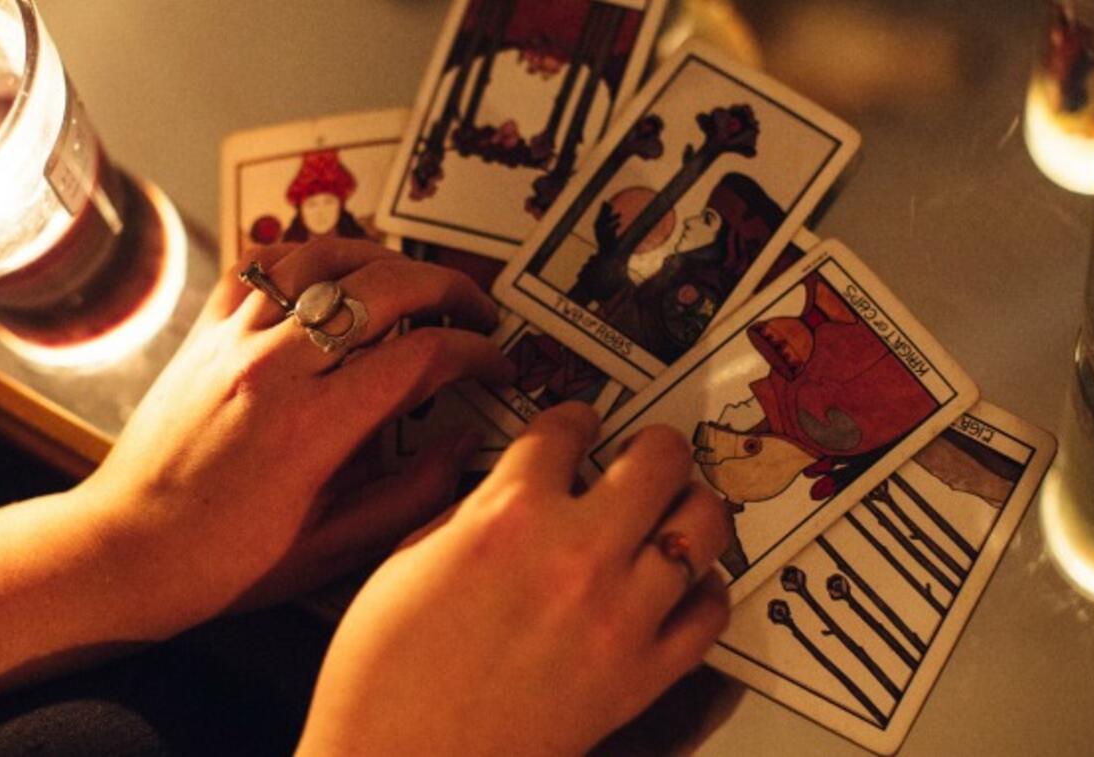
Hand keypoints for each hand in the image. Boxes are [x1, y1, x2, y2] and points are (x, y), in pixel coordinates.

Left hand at [78, 238, 513, 633]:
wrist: (125, 552)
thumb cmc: (225, 564)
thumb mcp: (333, 548)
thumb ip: (411, 493)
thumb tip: (465, 440)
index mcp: (314, 426)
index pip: (422, 355)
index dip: (476, 353)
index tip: (496, 366)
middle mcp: (275, 366)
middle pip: (385, 286)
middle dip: (450, 288)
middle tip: (477, 312)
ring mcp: (233, 339)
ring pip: (323, 255)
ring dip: (383, 257)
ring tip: (414, 279)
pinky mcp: (203, 332)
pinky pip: (259, 264)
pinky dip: (305, 256)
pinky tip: (332, 274)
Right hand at [299, 402, 732, 755]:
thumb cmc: (384, 676)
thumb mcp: (406, 562)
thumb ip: (469, 514)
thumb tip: (506, 494)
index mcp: (508, 515)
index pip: (566, 428)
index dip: (573, 418)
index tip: (578, 424)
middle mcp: (576, 553)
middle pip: (657, 459)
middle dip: (652, 445)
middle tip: (644, 452)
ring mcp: (619, 615)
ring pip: (701, 527)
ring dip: (688, 508)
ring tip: (674, 510)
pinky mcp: (642, 675)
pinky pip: (709, 614)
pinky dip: (706, 592)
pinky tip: (685, 585)